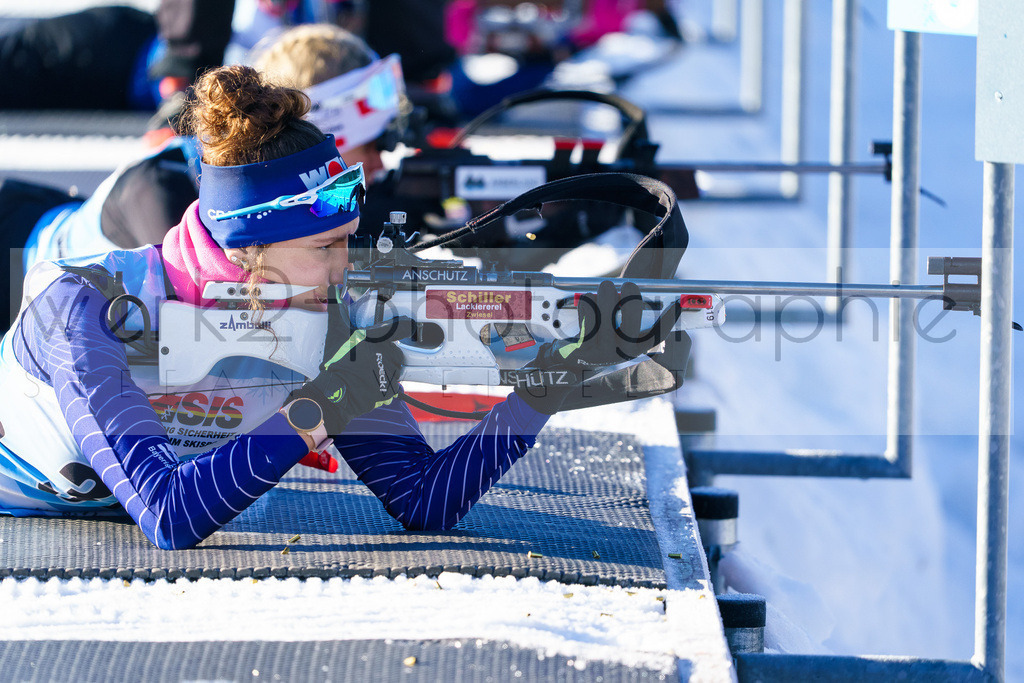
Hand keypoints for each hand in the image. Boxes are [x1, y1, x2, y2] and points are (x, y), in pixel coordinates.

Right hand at [290, 292, 411, 433]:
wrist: (337, 390)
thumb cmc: (338, 361)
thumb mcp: (336, 332)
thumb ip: (337, 309)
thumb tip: (334, 289)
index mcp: (380, 339)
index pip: (403, 328)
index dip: (406, 326)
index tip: (407, 325)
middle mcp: (390, 354)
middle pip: (395, 351)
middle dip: (385, 353)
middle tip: (368, 357)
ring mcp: (392, 372)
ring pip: (394, 368)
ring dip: (384, 368)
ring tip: (366, 371)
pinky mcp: (391, 389)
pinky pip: (393, 385)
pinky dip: (384, 385)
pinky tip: (370, 383)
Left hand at [514, 280, 681, 413]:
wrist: (564, 367)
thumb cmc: (593, 341)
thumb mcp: (612, 330)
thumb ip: (625, 312)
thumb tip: (633, 286)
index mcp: (634, 348)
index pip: (658, 335)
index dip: (669, 320)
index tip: (677, 304)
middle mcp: (621, 353)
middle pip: (632, 322)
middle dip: (630, 300)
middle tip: (628, 286)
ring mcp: (602, 352)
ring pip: (606, 316)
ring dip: (604, 296)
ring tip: (604, 287)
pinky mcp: (583, 349)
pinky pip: (587, 319)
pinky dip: (587, 305)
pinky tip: (586, 299)